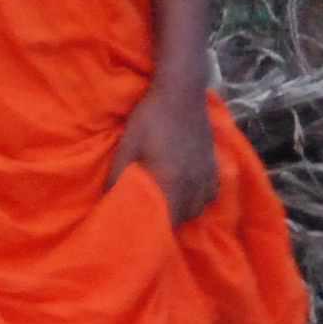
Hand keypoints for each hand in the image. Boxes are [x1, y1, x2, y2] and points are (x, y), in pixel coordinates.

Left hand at [115, 83, 220, 226]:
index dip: (153, 230)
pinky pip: (209, 196)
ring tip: (166, 206)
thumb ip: (117, 176)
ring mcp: (209, 177)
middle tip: (149, 218)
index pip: (167, 222)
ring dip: (183, 211)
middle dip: (167, 222)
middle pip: (183, 219)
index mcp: (173, 183)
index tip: (140, 229)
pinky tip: (185, 192)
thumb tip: (107, 200)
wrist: (181, 93)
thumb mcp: (128, 146)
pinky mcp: (215, 167)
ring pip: (198, 209)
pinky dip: (198, 199)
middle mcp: (195, 186)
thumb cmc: (151, 119)